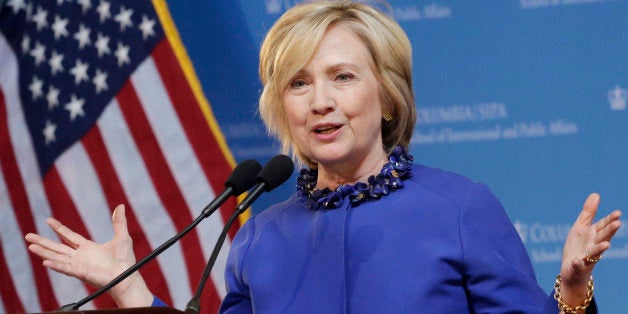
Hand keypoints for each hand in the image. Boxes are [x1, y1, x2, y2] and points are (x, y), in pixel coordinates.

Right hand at [24, 204, 153, 307]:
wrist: (127, 276)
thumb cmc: (125, 260)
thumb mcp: (122, 236)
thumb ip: (119, 222)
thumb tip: (120, 206)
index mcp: (88, 248)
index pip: (69, 236)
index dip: (58, 229)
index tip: (48, 221)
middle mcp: (80, 256)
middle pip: (57, 247)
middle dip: (43, 241)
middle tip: (28, 236)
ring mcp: (79, 265)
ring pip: (57, 257)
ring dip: (43, 252)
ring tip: (30, 246)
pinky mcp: (81, 273)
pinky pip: (66, 268)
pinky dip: (56, 265)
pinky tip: (45, 262)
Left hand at [559, 193, 621, 305]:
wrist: (571, 269)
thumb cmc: (578, 246)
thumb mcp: (581, 227)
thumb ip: (589, 213)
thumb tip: (596, 194)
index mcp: (594, 235)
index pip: (603, 227)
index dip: (609, 220)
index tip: (618, 213)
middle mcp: (593, 246)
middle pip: (602, 237)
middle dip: (609, 231)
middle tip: (618, 224)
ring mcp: (587, 257)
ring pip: (595, 253)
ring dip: (600, 248)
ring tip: (606, 245)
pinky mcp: (578, 267)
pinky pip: (578, 265)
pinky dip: (578, 263)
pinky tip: (577, 260)